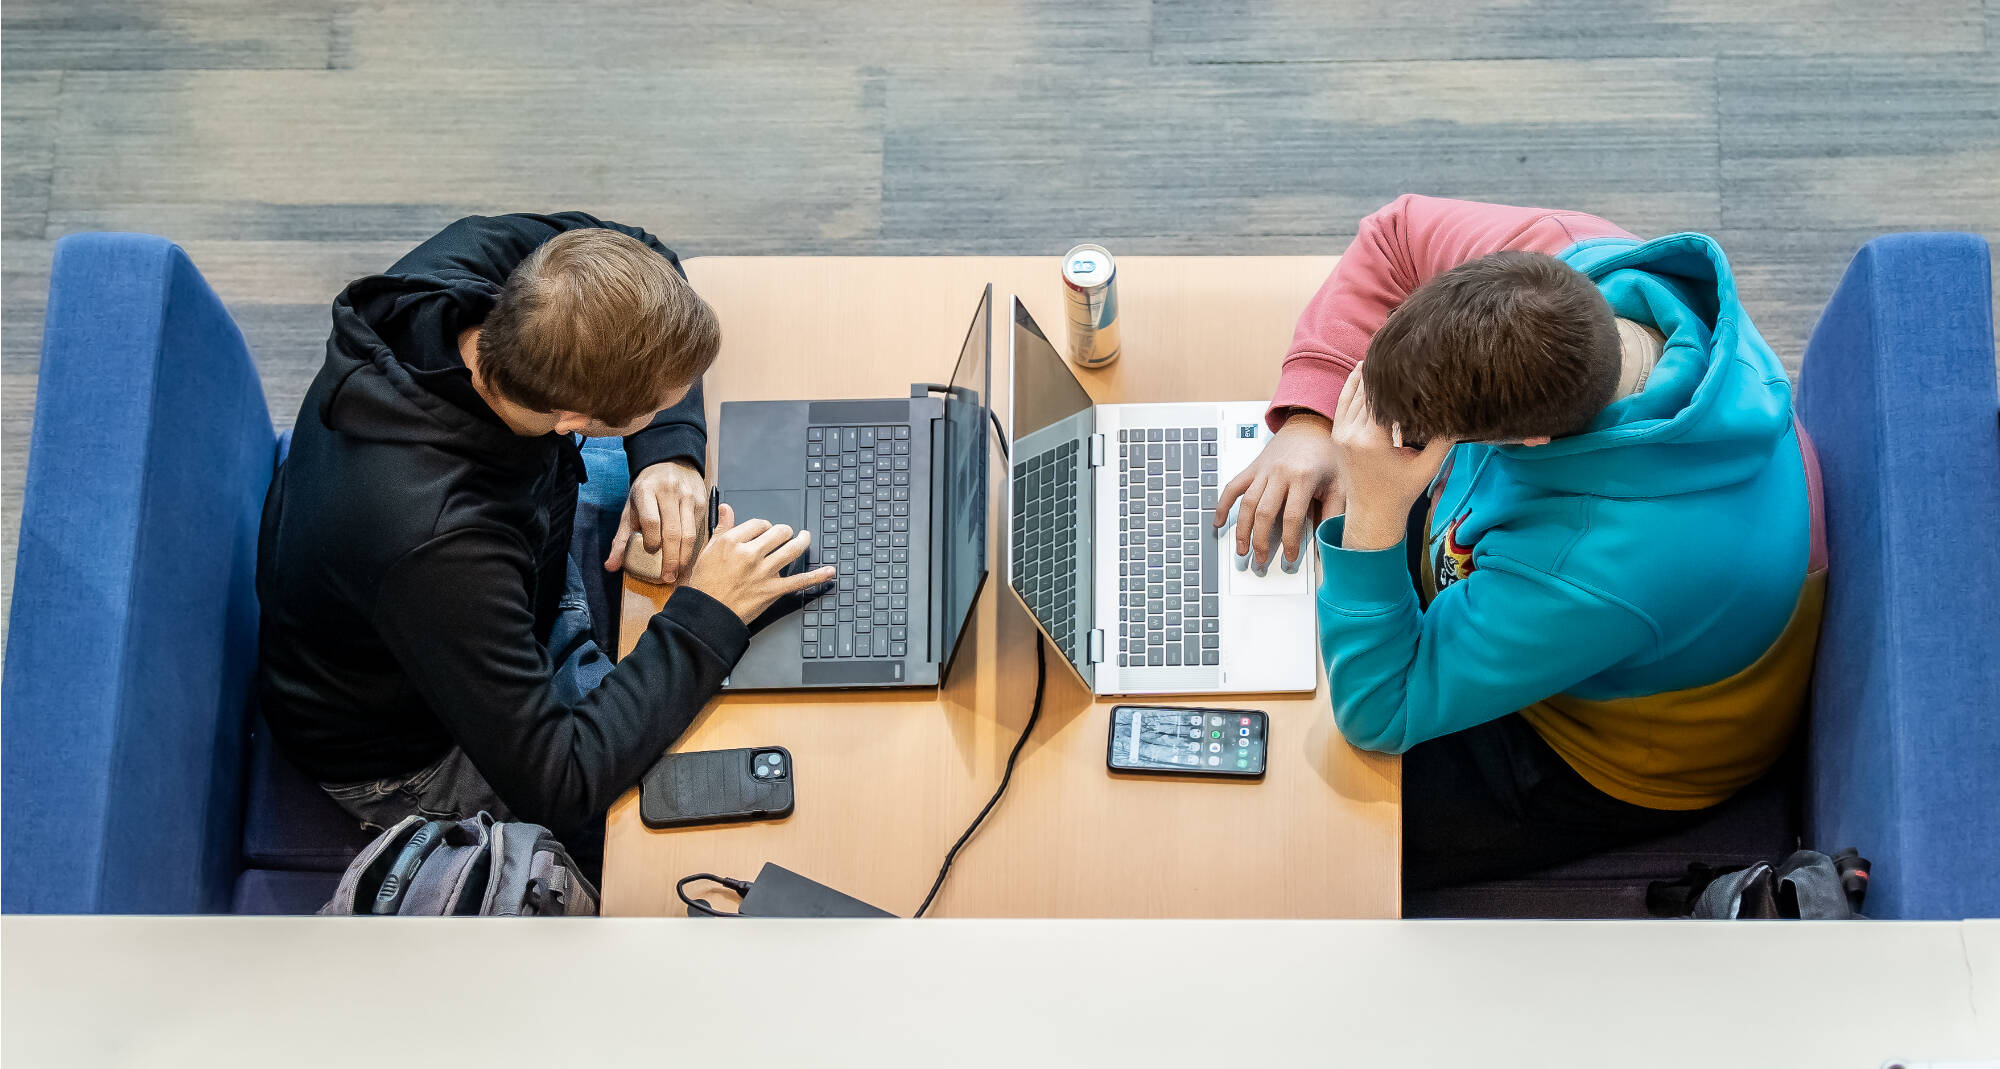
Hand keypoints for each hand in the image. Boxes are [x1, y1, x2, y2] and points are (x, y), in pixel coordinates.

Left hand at [607, 460, 705, 582]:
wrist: (670, 462)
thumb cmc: (648, 489)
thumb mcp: (631, 509)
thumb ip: (621, 539)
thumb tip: (611, 565)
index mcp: (647, 491)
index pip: (651, 520)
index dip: (651, 541)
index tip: (650, 552)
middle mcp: (669, 492)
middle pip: (673, 532)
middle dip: (671, 559)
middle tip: (667, 577)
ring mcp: (688, 497)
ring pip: (690, 533)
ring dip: (685, 557)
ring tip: (679, 572)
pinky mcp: (702, 502)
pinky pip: (699, 530)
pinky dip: (694, 547)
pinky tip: (688, 559)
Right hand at [682, 504, 836, 624]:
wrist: (707, 613)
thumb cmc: (705, 584)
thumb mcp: (708, 551)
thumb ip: (722, 528)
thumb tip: (727, 508)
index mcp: (732, 542)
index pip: (758, 524)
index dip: (764, 526)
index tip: (764, 531)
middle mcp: (750, 554)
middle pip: (779, 532)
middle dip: (784, 531)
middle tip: (784, 534)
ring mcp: (764, 572)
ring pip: (792, 550)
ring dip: (802, 541)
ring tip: (804, 537)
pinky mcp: (773, 590)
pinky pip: (800, 581)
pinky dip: (817, 576)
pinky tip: (829, 571)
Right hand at [1213, 410, 1343, 570]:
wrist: (1310, 427)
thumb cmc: (1326, 456)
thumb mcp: (1339, 484)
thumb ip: (1334, 514)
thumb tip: (1329, 543)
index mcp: (1304, 478)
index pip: (1292, 517)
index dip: (1290, 541)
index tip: (1290, 558)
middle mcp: (1280, 474)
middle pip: (1264, 513)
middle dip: (1260, 541)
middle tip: (1260, 560)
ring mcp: (1263, 471)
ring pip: (1246, 504)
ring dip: (1241, 530)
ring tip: (1242, 550)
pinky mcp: (1252, 468)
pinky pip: (1233, 488)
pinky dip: (1222, 505)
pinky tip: (1218, 523)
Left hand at [1329, 369, 1452, 551]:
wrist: (1371, 514)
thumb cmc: (1402, 492)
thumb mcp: (1428, 466)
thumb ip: (1443, 438)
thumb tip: (1460, 410)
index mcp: (1372, 440)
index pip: (1383, 396)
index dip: (1398, 376)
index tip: (1413, 357)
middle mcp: (1352, 433)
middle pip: (1368, 391)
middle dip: (1384, 371)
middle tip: (1402, 347)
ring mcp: (1341, 433)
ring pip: (1354, 394)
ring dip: (1368, 375)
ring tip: (1385, 352)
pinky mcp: (1337, 434)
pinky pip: (1343, 402)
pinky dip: (1352, 385)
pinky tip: (1363, 368)